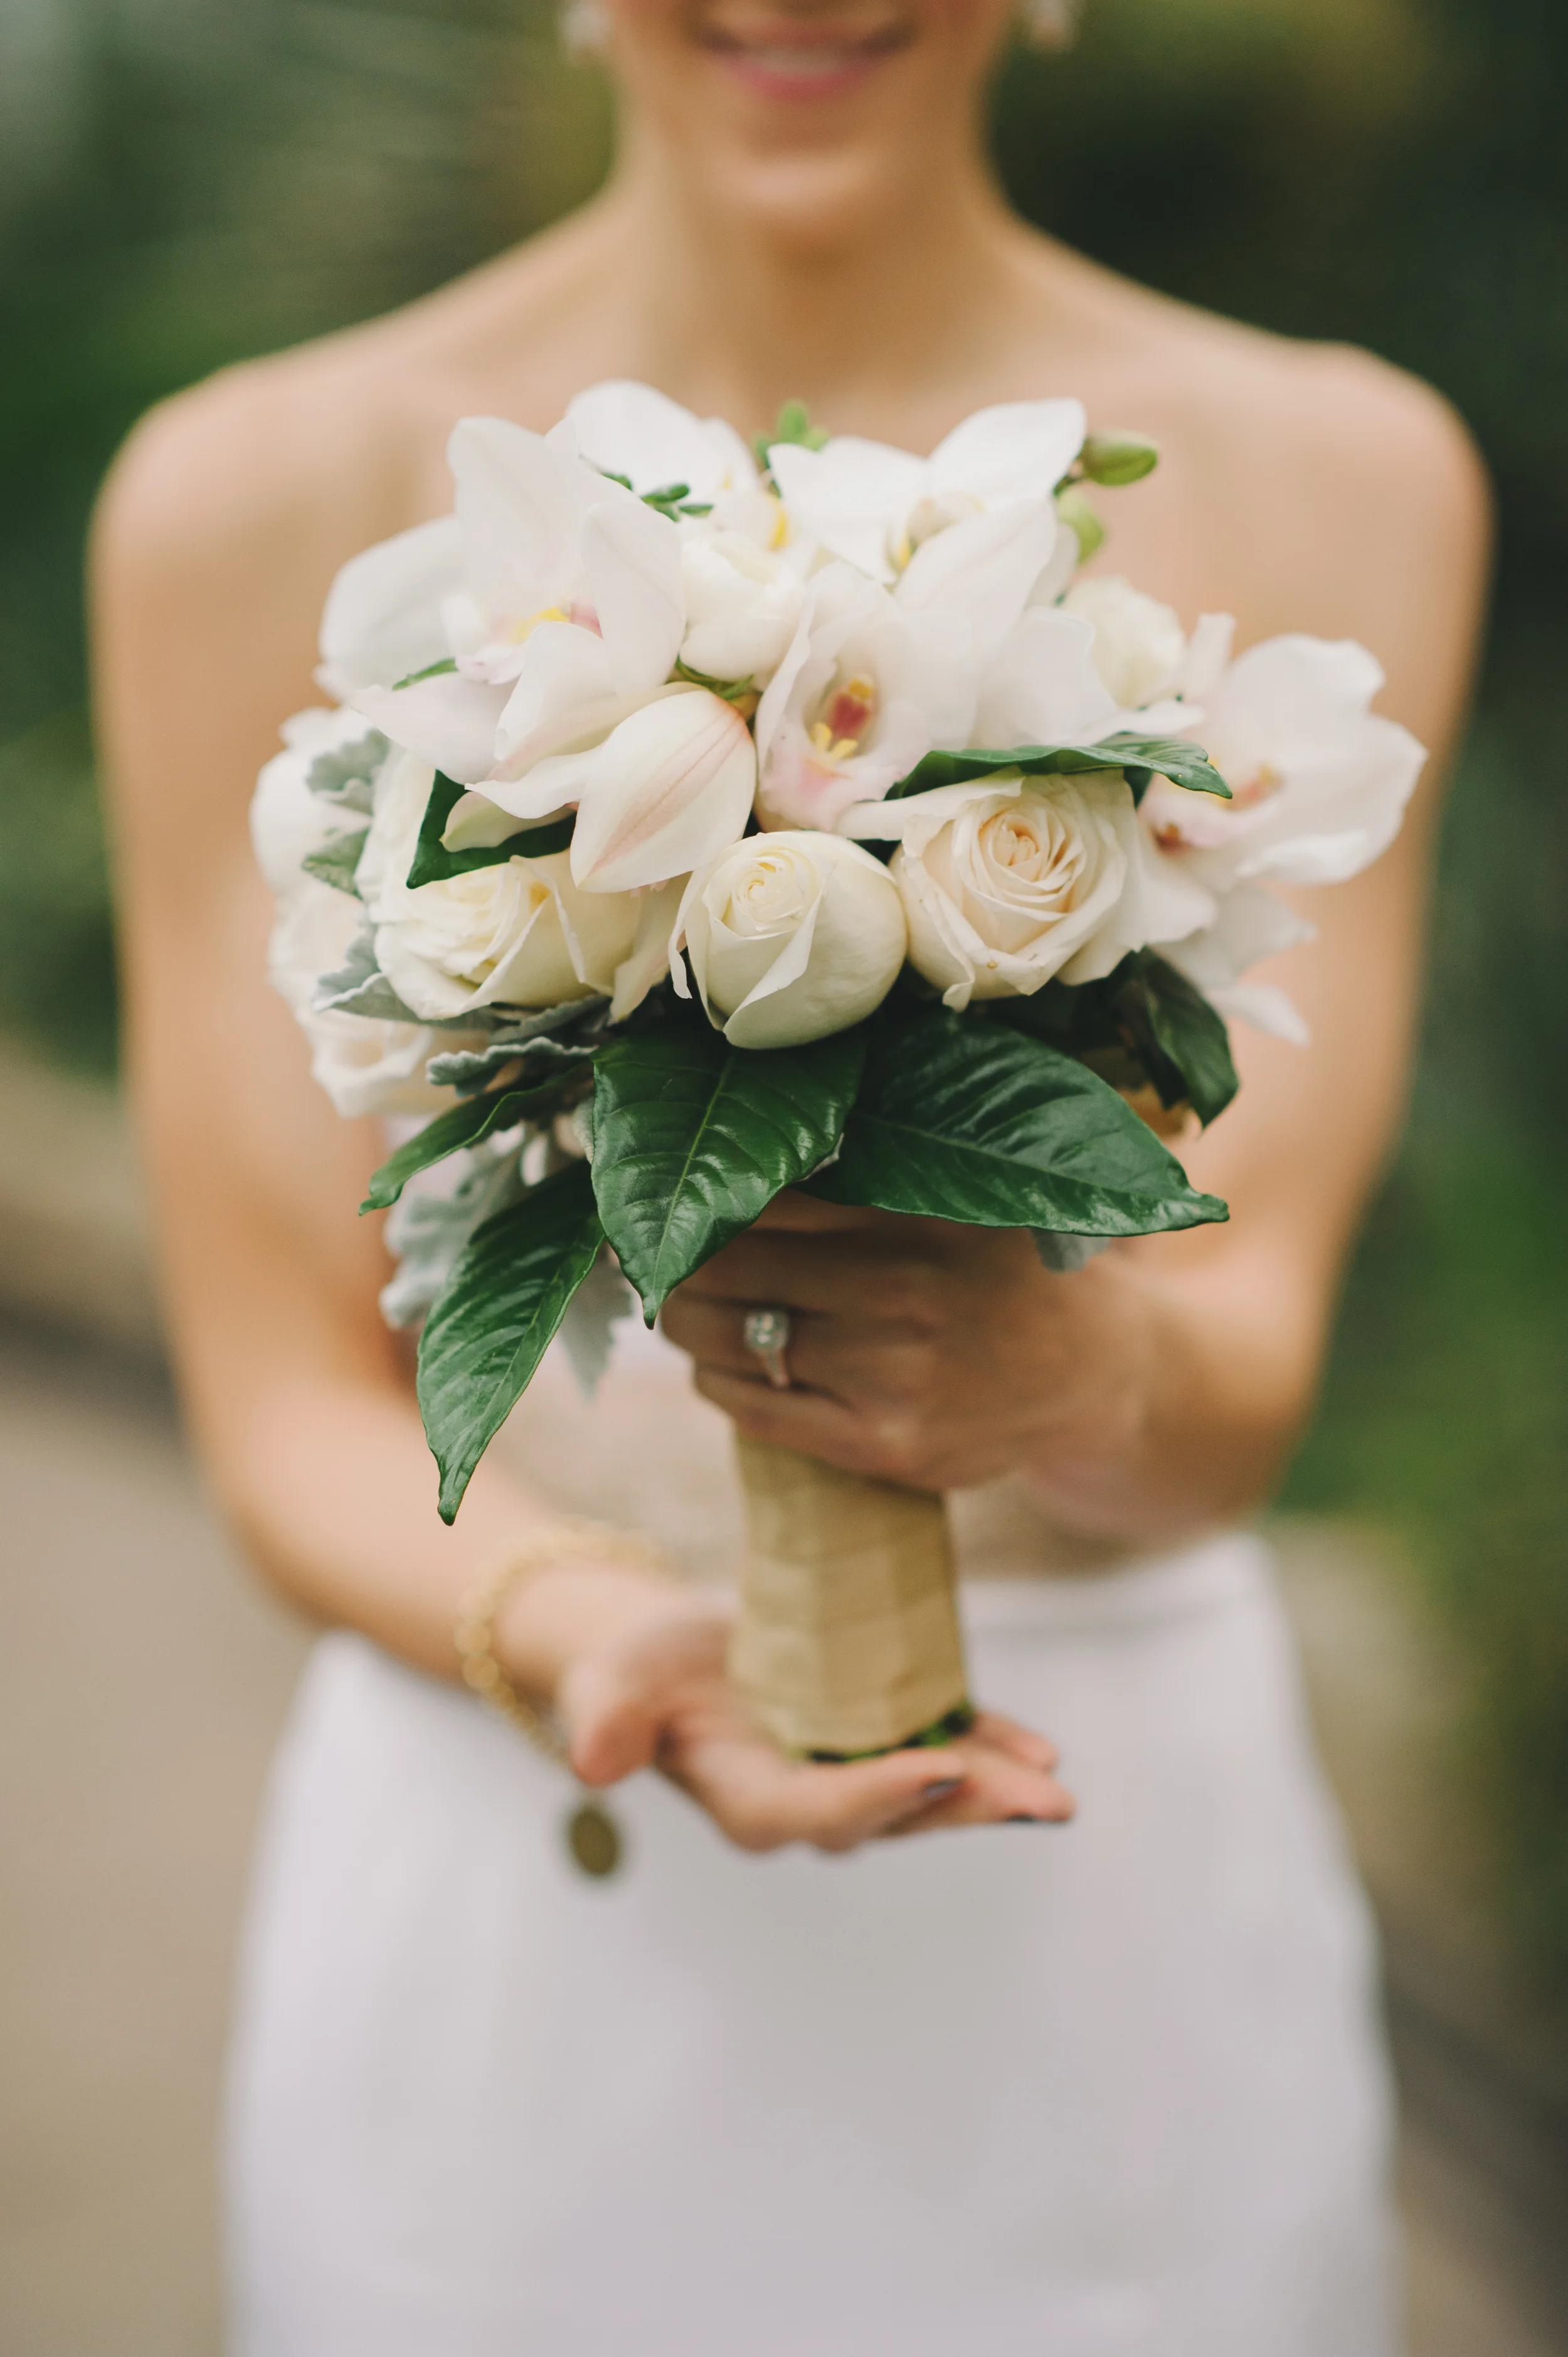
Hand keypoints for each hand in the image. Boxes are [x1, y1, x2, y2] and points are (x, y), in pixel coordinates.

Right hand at [548, 1583, 1073, 1852]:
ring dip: (996, 1791)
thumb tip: (591, 1765)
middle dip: (968, 1808)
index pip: (826, 1812)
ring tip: (1056, 1790)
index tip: (938, 1767)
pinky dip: (991, 1746)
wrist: (661, 1655)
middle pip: (899, 1815)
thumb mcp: (606, 1690)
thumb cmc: (630, 1675)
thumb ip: (607, 1726)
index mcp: (754, 1804)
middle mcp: (813, 1802)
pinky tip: (1042, 1749)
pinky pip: (945, 1745)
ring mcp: (852, 1772)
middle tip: (1039, 1801)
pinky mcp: (877, 1735)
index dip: (883, 1795)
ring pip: (935, 1790)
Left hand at [660, 1192, 1148, 1496]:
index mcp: (914, 1207)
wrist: (1088, 1371)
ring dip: (687, 1325)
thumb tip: (728, 1140)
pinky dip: (719, 1384)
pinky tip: (719, 1371)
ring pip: (735, 1339)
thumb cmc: (994, 1265)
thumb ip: (864, 1169)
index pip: (761, 1194)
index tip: (663, 1198)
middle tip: (654, 1259)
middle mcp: (903, 1286)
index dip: (694, 1197)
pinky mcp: (886, 1445)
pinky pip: (759, 1410)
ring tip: (684, 1312)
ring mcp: (895, 1371)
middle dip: (676, 1265)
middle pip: (729, 1266)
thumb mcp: (953, 1192)